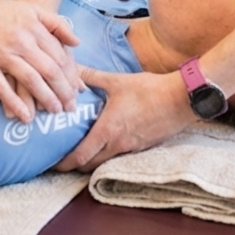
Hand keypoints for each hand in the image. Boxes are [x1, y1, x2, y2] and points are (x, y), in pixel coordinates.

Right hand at [0, 0, 82, 121]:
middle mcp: (21, 41)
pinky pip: (2, 87)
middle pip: (49, 70)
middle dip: (63, 91)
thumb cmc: (1, 10)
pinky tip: (25, 117)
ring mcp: (2, 53)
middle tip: (71, 107)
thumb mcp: (33, 9)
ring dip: (45, 98)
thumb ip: (57, 24)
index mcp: (35, 28)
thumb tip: (77, 43)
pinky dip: (14, 103)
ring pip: (30, 80)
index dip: (71, 76)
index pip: (60, 56)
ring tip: (55, 111)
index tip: (77, 90)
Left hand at [57, 66, 192, 171]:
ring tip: (81, 149)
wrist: (181, 100)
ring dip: (91, 160)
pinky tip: (105, 141)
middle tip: (62, 157)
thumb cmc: (149, 90)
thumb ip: (93, 77)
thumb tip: (73, 69)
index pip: (80, 156)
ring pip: (104, 162)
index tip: (53, 162)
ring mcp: (131, 149)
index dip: (64, 163)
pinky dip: (107, 153)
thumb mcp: (118, 81)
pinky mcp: (142, 147)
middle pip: (89, 165)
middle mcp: (117, 144)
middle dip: (74, 165)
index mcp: (108, 131)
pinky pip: (119, 156)